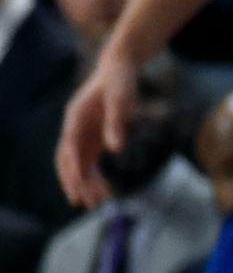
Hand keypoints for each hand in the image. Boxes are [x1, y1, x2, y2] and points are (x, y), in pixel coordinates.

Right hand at [56, 55, 138, 208]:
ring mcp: (82, 133)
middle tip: (85, 203)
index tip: (77, 186)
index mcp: (75, 118)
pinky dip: (95, 176)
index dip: (72, 169)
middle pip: (69, 160)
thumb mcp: (122, 100)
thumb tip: (115, 149)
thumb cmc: (120, 83)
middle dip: (75, 182)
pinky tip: (104, 190)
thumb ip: (117, 124)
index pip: (69, 149)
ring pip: (79, 164)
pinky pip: (90, 161)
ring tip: (98, 203)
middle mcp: (74, 128)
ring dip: (86, 183)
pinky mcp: (93, 137)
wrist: (119, 69)